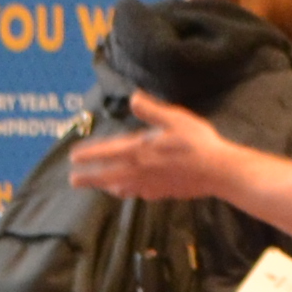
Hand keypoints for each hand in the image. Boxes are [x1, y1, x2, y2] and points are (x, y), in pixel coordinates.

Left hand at [65, 94, 240, 204]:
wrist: (218, 172)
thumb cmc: (197, 143)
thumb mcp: (175, 118)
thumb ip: (151, 110)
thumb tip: (133, 98)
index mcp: (140, 150)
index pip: (107, 152)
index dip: (89, 154)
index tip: (73, 157)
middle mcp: (140, 170)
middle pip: (108, 175)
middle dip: (89, 177)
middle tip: (73, 180)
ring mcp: (151, 184)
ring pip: (121, 187)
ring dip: (107, 186)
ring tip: (100, 186)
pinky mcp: (163, 193)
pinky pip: (139, 193)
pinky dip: (128, 192)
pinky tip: (129, 192)